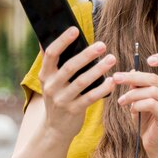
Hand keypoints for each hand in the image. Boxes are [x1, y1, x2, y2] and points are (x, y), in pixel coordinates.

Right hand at [38, 26, 115, 140]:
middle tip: (102, 44)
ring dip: (98, 69)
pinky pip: (90, 98)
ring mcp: (61, 100)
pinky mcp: (73, 111)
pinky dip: (102, 88)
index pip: (51, 54)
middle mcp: (50, 87)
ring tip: (112, 58)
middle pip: (69, 67)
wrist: (54, 129)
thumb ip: (55, 62)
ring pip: (82, 82)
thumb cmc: (59, 96)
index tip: (75, 29)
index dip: (62, 41)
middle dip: (87, 54)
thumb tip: (54, 35)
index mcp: (45, 75)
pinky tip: (113, 80)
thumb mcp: (51, 80)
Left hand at [113, 52, 157, 157]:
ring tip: (121, 101)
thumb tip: (131, 72)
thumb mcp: (139, 99)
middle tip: (116, 78)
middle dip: (132, 77)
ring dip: (132, 95)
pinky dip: (137, 105)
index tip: (148, 60)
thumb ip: (137, 86)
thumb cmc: (147, 120)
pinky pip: (150, 104)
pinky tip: (132, 110)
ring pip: (151, 91)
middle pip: (154, 78)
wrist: (154, 144)